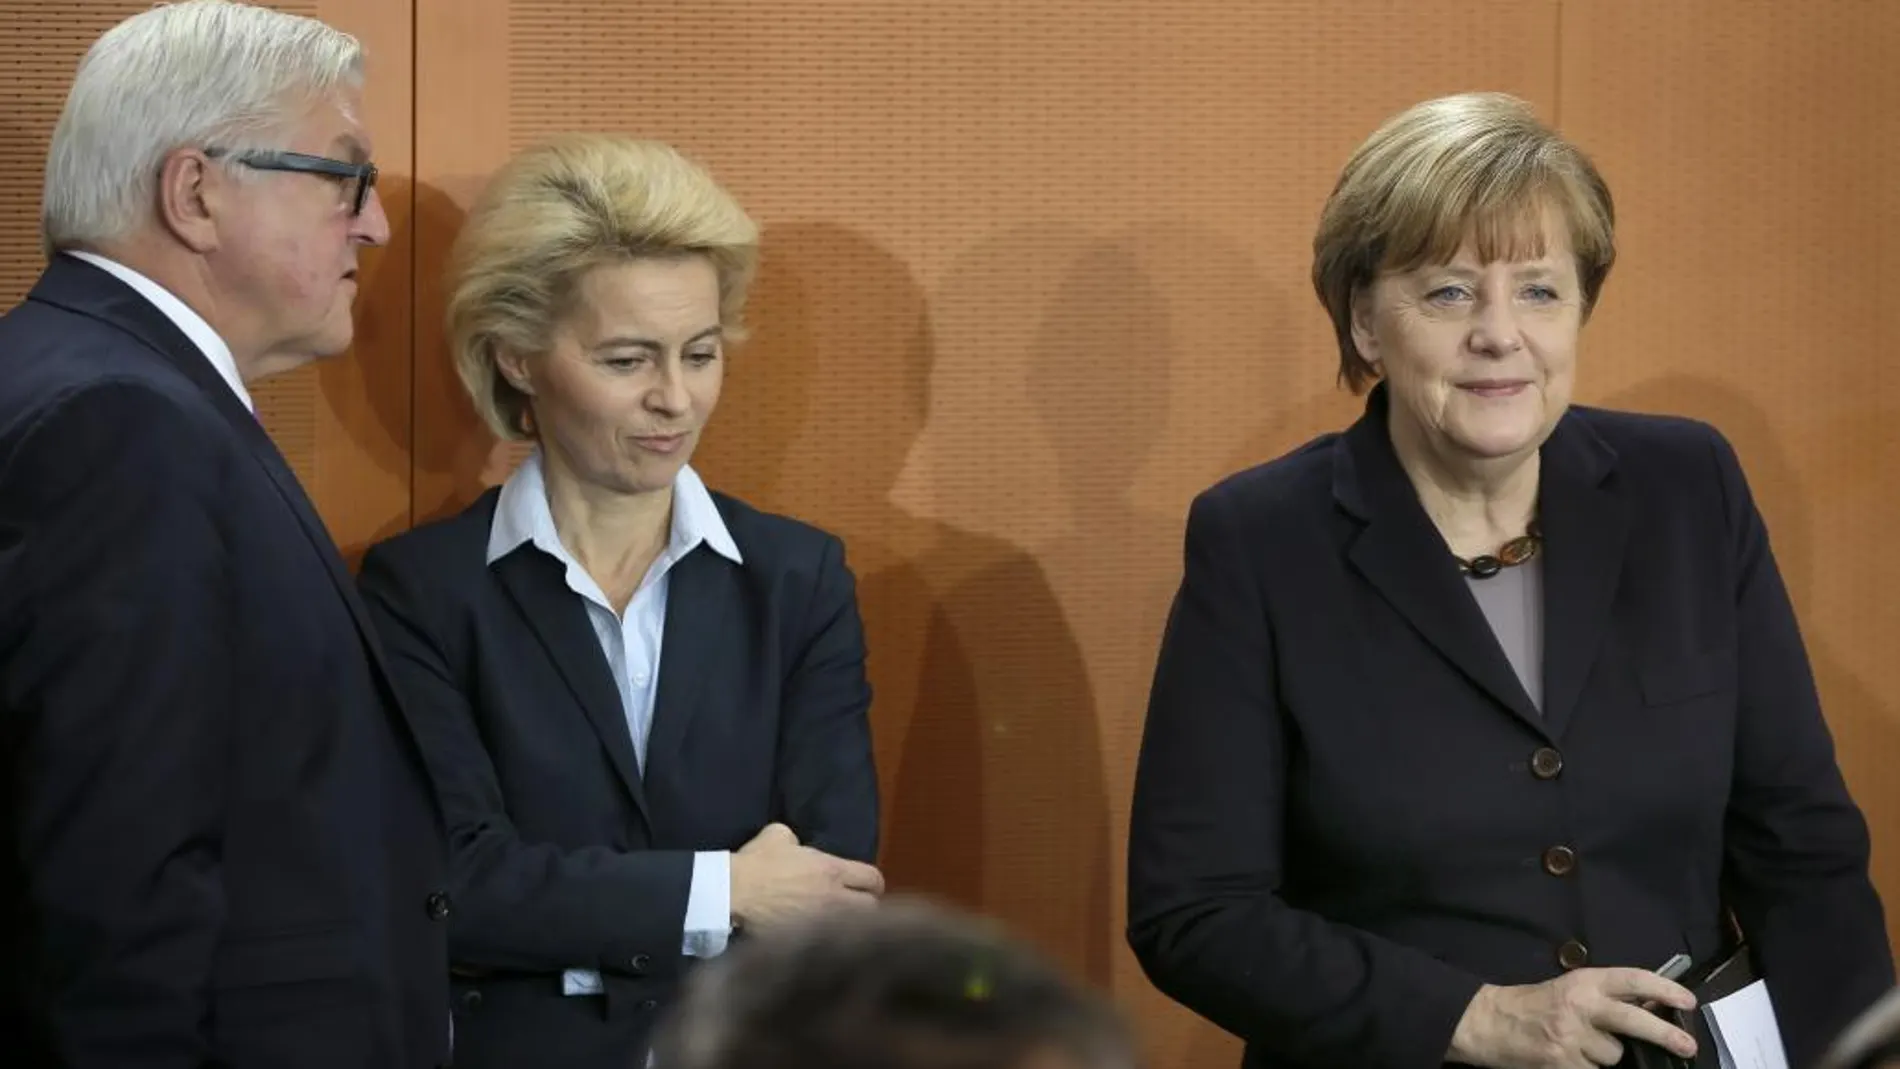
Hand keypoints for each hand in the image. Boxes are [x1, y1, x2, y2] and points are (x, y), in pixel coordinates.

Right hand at [729, 823, 883, 931]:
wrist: (731, 894)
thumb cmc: (755, 864)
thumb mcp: (777, 836)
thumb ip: (797, 840)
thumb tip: (798, 847)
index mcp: (832, 871)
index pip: (874, 879)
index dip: (871, 884)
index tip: (862, 888)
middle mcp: (836, 900)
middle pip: (872, 909)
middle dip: (865, 908)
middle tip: (852, 909)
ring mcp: (823, 925)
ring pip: (855, 931)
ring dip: (850, 928)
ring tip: (838, 928)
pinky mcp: (808, 944)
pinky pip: (831, 947)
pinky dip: (829, 946)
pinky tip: (818, 943)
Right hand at [1447, 968, 1698, 1067]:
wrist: (1489, 1023)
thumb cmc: (1535, 1005)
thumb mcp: (1571, 990)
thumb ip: (1607, 997)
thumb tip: (1654, 1007)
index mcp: (1584, 982)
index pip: (1632, 979)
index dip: (1664, 988)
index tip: (1688, 1001)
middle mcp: (1579, 1006)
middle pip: (1634, 1020)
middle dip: (1666, 1034)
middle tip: (1688, 1046)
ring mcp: (1571, 1037)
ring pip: (1615, 1056)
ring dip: (1608, 1057)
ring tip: (1583, 1048)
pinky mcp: (1562, 1063)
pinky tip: (1572, 1060)